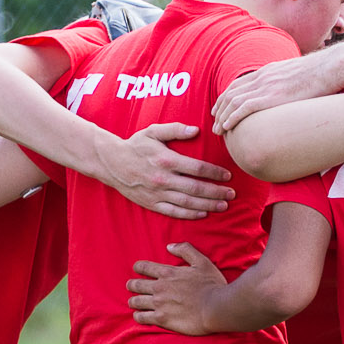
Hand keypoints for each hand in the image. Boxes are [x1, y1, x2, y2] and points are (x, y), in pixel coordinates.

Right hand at [92, 123, 234, 220]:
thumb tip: (197, 130)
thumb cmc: (136, 145)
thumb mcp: (153, 132)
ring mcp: (157, 193)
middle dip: (217, 192)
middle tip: (232, 194)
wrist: (111, 163)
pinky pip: (174, 212)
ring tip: (224, 206)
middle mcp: (163, 179)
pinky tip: (203, 213)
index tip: (228, 175)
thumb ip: (175, 129)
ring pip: (188, 203)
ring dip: (208, 205)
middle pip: (196, 188)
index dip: (215, 173)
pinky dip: (190, 214)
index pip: (197, 168)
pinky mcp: (152, 204)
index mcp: (166, 160)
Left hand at [127, 243, 226, 334]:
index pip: (143, 267)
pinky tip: (140, 316)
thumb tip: (170, 246)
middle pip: (135, 285)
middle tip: (132, 287)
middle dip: (132, 285)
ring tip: (134, 303)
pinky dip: (138, 316)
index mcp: (167, 273)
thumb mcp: (202, 262)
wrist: (216, 308)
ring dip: (133, 301)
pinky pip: (142, 317)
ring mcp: (159, 304)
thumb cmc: (212, 285)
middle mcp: (159, 287)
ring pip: (136, 301)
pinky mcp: (161, 319)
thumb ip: (185, 250)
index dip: (138, 268)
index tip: (137, 270)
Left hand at [212, 52, 343, 133]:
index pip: (239, 84)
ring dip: (222, 116)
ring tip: (217, 130)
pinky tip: (226, 127)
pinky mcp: (271, 97)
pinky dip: (231, 118)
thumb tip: (291, 92)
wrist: (329, 68)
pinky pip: (243, 109)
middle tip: (214, 121)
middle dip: (220, 108)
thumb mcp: (298, 75)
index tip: (221, 108)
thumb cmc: (321, 73)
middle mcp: (262, 77)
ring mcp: (265, 87)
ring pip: (233, 102)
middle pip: (231, 93)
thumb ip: (288, 83)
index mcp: (268, 71)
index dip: (227, 97)